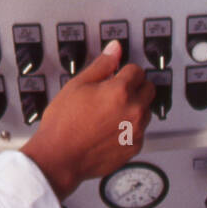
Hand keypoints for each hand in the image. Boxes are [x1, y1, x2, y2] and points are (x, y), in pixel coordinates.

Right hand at [20, 40, 153, 200]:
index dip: (123, 71)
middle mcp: (133, 111)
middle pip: (148, 88)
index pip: (137, 70)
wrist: (59, 158)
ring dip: (134, 108)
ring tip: (109, 113)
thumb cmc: (63, 125)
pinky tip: (110, 129)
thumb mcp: (77, 85)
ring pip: (146, 111)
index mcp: (121, 91)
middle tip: (114, 93)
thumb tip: (114, 49)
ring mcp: (136, 131)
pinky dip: (130, 128)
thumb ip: (101, 65)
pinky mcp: (134, 148)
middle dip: (134, 87)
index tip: (115, 76)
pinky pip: (140, 131)